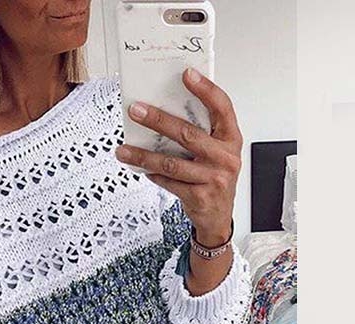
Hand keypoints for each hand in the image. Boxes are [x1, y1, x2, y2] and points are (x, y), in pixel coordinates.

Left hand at [115, 67, 242, 246]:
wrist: (218, 217)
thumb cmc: (214, 177)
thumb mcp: (216, 152)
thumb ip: (200, 133)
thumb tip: (164, 111)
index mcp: (230, 139)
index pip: (222, 107)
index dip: (205, 89)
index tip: (186, 74)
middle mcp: (225, 157)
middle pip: (188, 134)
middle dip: (158, 120)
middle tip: (136, 110)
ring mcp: (213, 178)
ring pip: (172, 162)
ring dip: (144, 155)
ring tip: (123, 149)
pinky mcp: (199, 197)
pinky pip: (169, 182)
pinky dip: (153, 174)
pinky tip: (140, 168)